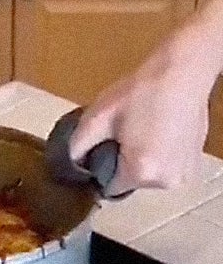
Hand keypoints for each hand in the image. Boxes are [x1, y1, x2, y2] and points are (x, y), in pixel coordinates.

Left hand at [71, 34, 216, 195]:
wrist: (181, 75)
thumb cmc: (141, 93)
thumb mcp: (97, 118)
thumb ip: (76, 147)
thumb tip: (69, 165)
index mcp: (142, 173)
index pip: (108, 188)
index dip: (98, 170)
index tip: (98, 150)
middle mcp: (167, 181)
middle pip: (129, 182)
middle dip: (120, 162)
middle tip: (120, 133)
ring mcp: (185, 173)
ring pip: (148, 175)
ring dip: (140, 159)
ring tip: (139, 130)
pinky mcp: (194, 163)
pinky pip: (165, 167)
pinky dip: (158, 155)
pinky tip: (156, 131)